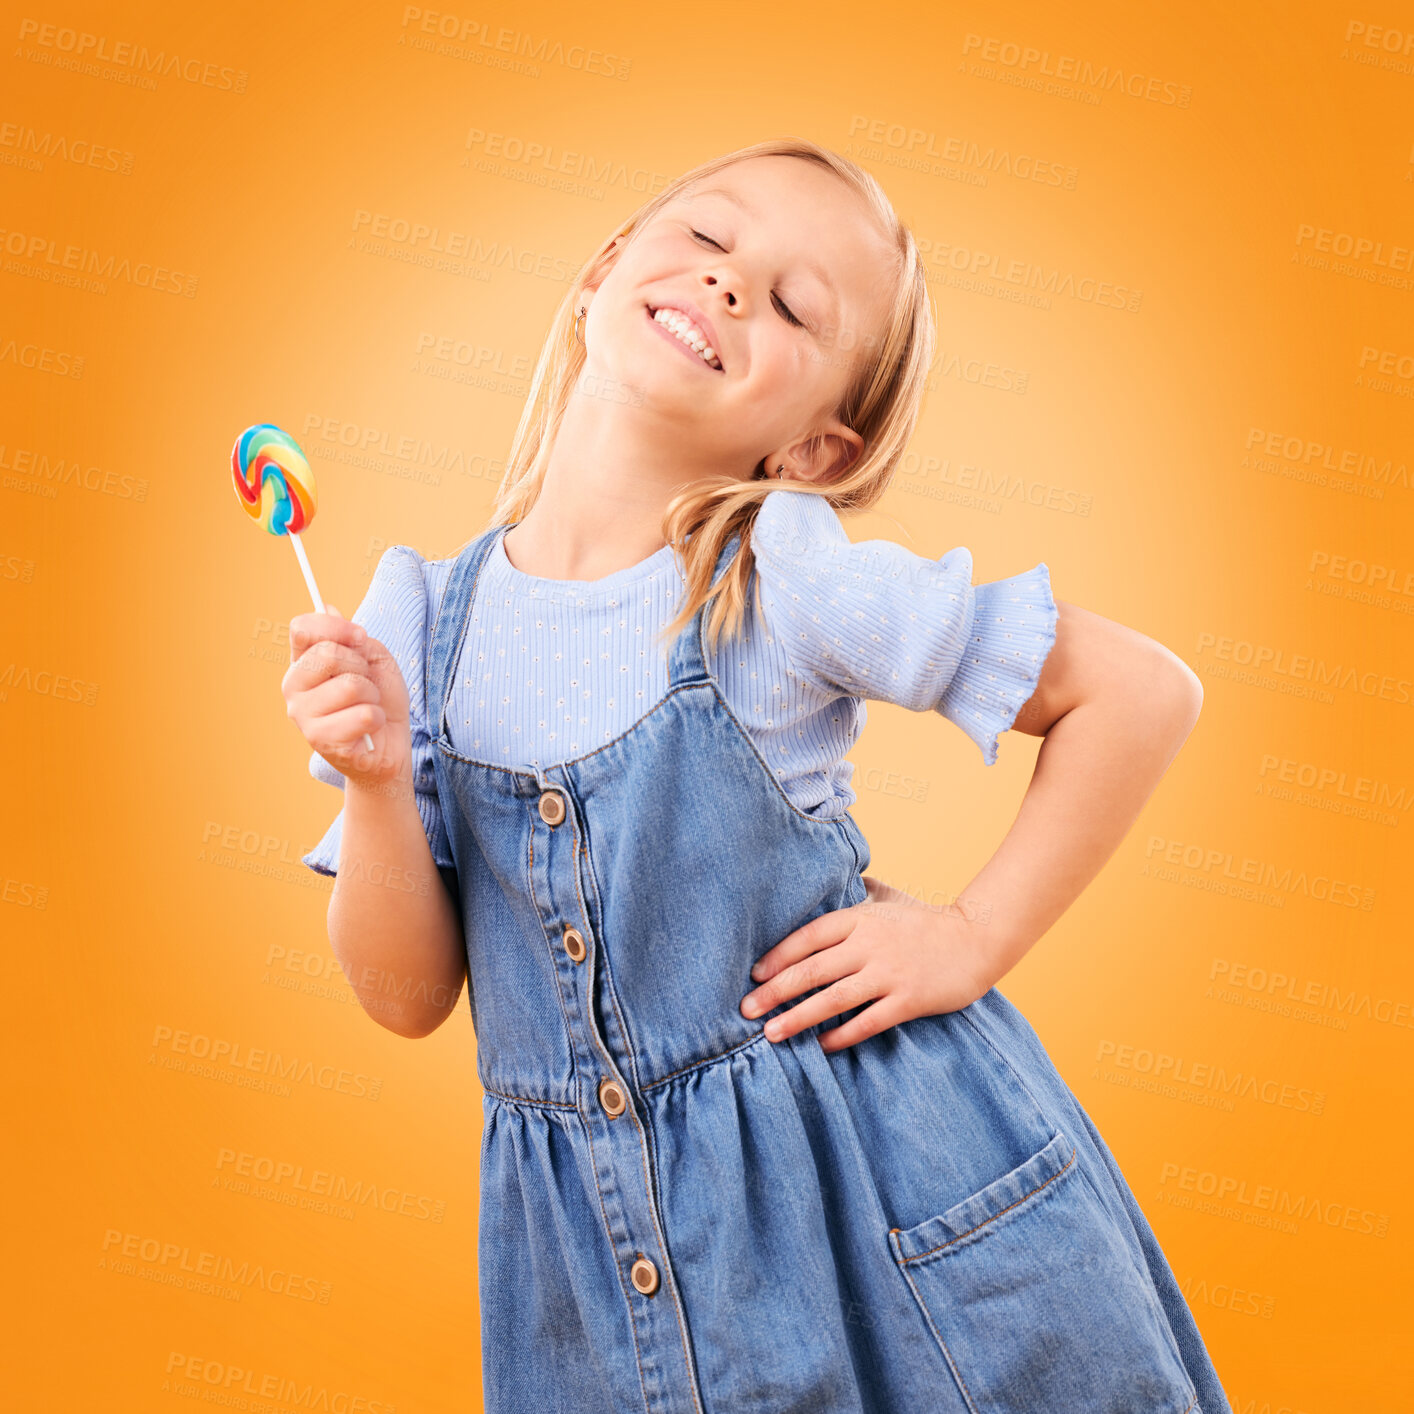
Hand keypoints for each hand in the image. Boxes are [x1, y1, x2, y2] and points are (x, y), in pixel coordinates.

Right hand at [281, 604, 412, 787]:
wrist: (390, 745)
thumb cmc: (379, 700)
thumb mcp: (374, 659)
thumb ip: (353, 637)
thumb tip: (328, 607)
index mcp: (302, 663)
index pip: (302, 629)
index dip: (335, 627)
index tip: (360, 637)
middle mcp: (294, 688)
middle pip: (328, 654)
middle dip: (361, 667)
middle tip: (366, 684)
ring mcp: (303, 717)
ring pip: (351, 686)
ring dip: (372, 696)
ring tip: (368, 707)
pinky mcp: (322, 742)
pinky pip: (364, 715)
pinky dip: (377, 718)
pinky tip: (368, 729)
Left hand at [739, 875, 997, 1052]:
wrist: (977, 939)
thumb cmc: (925, 921)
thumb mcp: (887, 899)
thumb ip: (855, 894)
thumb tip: (824, 881)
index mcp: (860, 918)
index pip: (807, 936)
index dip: (777, 956)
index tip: (754, 975)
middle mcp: (869, 944)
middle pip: (811, 970)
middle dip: (774, 991)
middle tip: (746, 1010)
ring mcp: (889, 973)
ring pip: (832, 999)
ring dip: (798, 1018)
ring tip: (771, 1033)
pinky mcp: (908, 1000)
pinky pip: (866, 1022)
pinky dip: (841, 1035)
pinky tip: (821, 1045)